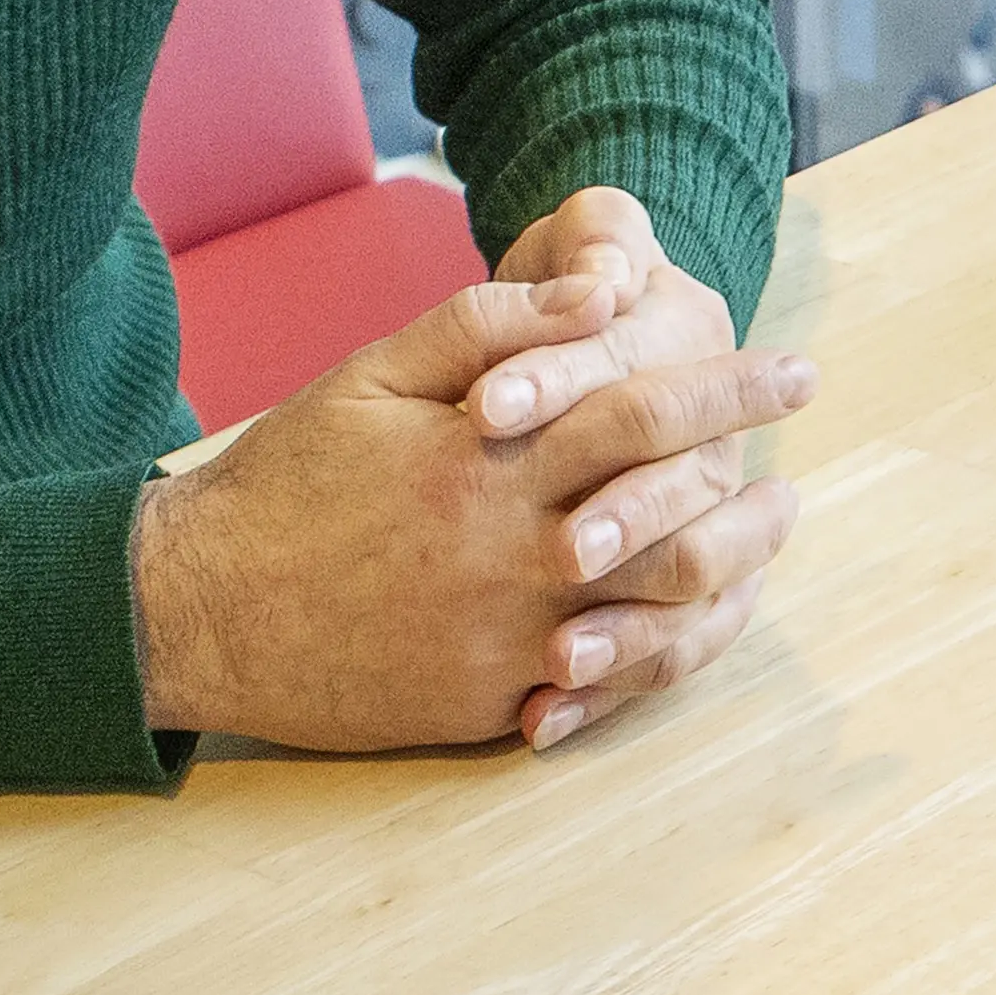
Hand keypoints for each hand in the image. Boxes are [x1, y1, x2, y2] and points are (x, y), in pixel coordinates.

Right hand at [133, 257, 813, 754]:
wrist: (196, 609)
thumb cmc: (288, 479)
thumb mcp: (374, 374)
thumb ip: (490, 323)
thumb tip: (595, 291)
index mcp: (496, 460)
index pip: (651, 412)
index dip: (736, 388)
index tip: (797, 372)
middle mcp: (515, 553)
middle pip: (682, 523)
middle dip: (755, 492)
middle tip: (798, 480)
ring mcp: (507, 639)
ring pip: (663, 615)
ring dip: (733, 575)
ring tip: (763, 541)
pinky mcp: (489, 703)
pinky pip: (606, 687)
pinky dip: (665, 653)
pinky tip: (695, 622)